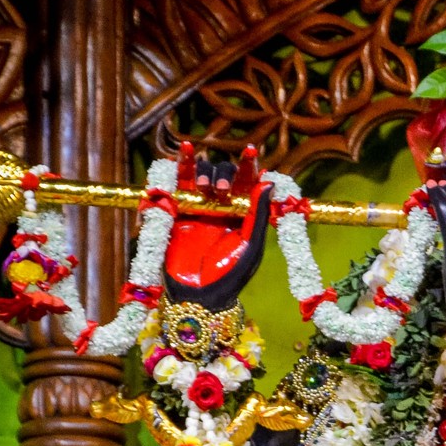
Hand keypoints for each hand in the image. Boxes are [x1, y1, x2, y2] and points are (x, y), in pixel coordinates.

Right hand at [163, 142, 271, 310]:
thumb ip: (259, 214)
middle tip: (222, 191)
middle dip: (223, 175)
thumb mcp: (251, 245)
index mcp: (243, 214)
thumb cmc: (230, 274)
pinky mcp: (176, 211)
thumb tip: (269, 182)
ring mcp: (198, 207)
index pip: (247, 183)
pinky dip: (181, 166)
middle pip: (223, 174)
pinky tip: (186, 153)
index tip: (252, 152)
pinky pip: (177, 183)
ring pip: (200, 175)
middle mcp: (221, 206)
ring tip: (203, 186)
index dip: (249, 166)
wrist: (199, 294)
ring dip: (203, 171)